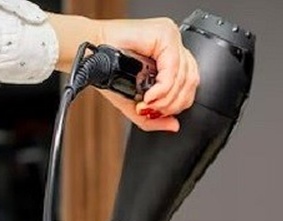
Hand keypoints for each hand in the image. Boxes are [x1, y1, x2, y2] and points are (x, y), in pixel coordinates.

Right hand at [47, 14, 198, 132]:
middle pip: (191, 81)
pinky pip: (174, 67)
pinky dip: (164, 87)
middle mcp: (174, 46)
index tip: (159, 111)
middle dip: (172, 103)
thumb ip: (154, 117)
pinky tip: (150, 94)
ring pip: (185, 75)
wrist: (91, 56)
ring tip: (149, 102)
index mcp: (171, 58)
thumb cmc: (109, 72)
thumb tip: (175, 125)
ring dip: (167, 97)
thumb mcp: (135, 101)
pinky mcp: (165, 34)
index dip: (178, 103)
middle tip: (152, 109)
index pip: (190, 84)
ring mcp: (171, 38)